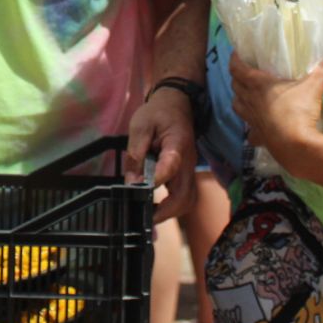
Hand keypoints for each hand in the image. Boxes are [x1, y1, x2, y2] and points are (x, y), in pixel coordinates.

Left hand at [123, 88, 197, 221]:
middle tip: (146, 218)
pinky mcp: (186, 174)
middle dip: (167, 211)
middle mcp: (188, 161)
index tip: (143, 191)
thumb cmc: (157, 113)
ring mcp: (190, 170)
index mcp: (176, 145)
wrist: (177, 103)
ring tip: (150, 217)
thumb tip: (132, 183)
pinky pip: (186, 196)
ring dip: (171, 212)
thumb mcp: (140, 127)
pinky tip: (156, 209)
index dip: (158, 179)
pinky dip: (173, 207)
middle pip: (186, 195)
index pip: (171, 165)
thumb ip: (135, 154)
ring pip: (189, 199)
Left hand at [229, 50, 322, 169]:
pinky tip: (257, 128)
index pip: (237, 68)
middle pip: (235, 85)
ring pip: (237, 105)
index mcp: (258, 85)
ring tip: (245, 96)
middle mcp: (250, 100)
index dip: (234, 59)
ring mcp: (252, 119)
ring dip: (238, 99)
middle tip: (243, 72)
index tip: (236, 53)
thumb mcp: (314, 87)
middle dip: (237, 77)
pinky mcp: (258, 135)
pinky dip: (251, 128)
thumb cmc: (299, 111)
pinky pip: (250, 131)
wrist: (295, 146)